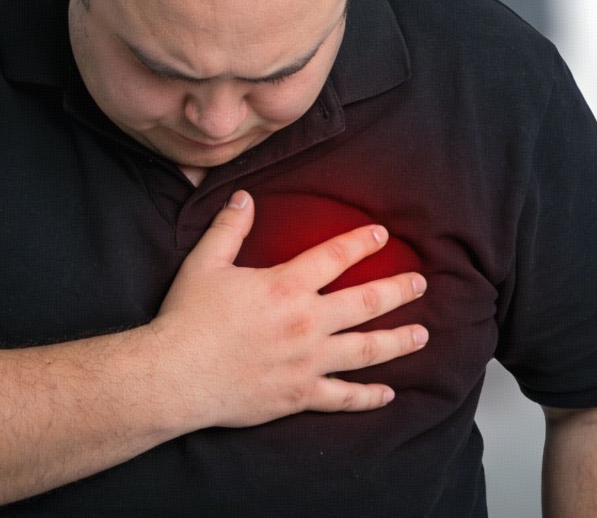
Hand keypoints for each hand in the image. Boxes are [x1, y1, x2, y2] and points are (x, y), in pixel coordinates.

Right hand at [148, 190, 427, 430]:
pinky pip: (341, 397)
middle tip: (420, 283)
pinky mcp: (298, 394)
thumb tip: (244, 197)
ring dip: (398, 341)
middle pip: (365, 303)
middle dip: (397, 291)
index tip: (382, 235)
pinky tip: (387, 395)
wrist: (174, 376)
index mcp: (286, 286)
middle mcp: (306, 322)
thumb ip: (229, 228)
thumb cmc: (186, 319)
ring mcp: (307, 362)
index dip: (361, 243)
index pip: (335, 257)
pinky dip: (367, 397)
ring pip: (365, 350)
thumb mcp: (205, 264)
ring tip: (422, 334)